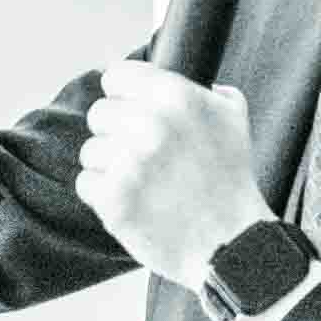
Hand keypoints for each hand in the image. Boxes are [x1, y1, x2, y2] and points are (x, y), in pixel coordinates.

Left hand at [76, 62, 274, 290]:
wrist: (232, 245)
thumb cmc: (231, 180)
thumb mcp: (233, 118)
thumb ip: (205, 89)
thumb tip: (172, 76)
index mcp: (176, 96)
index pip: (116, 76)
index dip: (124, 95)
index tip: (132, 111)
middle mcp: (150, 123)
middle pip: (99, 113)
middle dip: (117, 133)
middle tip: (143, 156)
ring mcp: (129, 162)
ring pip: (91, 150)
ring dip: (110, 166)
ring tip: (142, 183)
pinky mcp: (114, 199)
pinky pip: (86, 183)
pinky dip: (104, 195)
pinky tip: (134, 202)